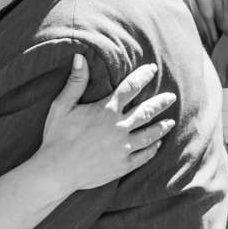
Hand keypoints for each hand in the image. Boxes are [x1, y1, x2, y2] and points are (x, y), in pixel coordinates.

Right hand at [37, 58, 175, 189]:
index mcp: (106, 110)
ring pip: (150, 134)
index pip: (131, 88)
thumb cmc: (56, 136)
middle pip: (147, 111)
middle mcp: (119, 127)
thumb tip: (80, 57)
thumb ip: (75, 82)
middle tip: (171, 97)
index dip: (143, 76)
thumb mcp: (62, 106)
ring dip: (161, 127)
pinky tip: (157, 145)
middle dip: (161, 102)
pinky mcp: (122, 165)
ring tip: (170, 122)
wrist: (56, 171)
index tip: (152, 69)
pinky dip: (152, 149)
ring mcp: (123, 147)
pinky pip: (143, 156)